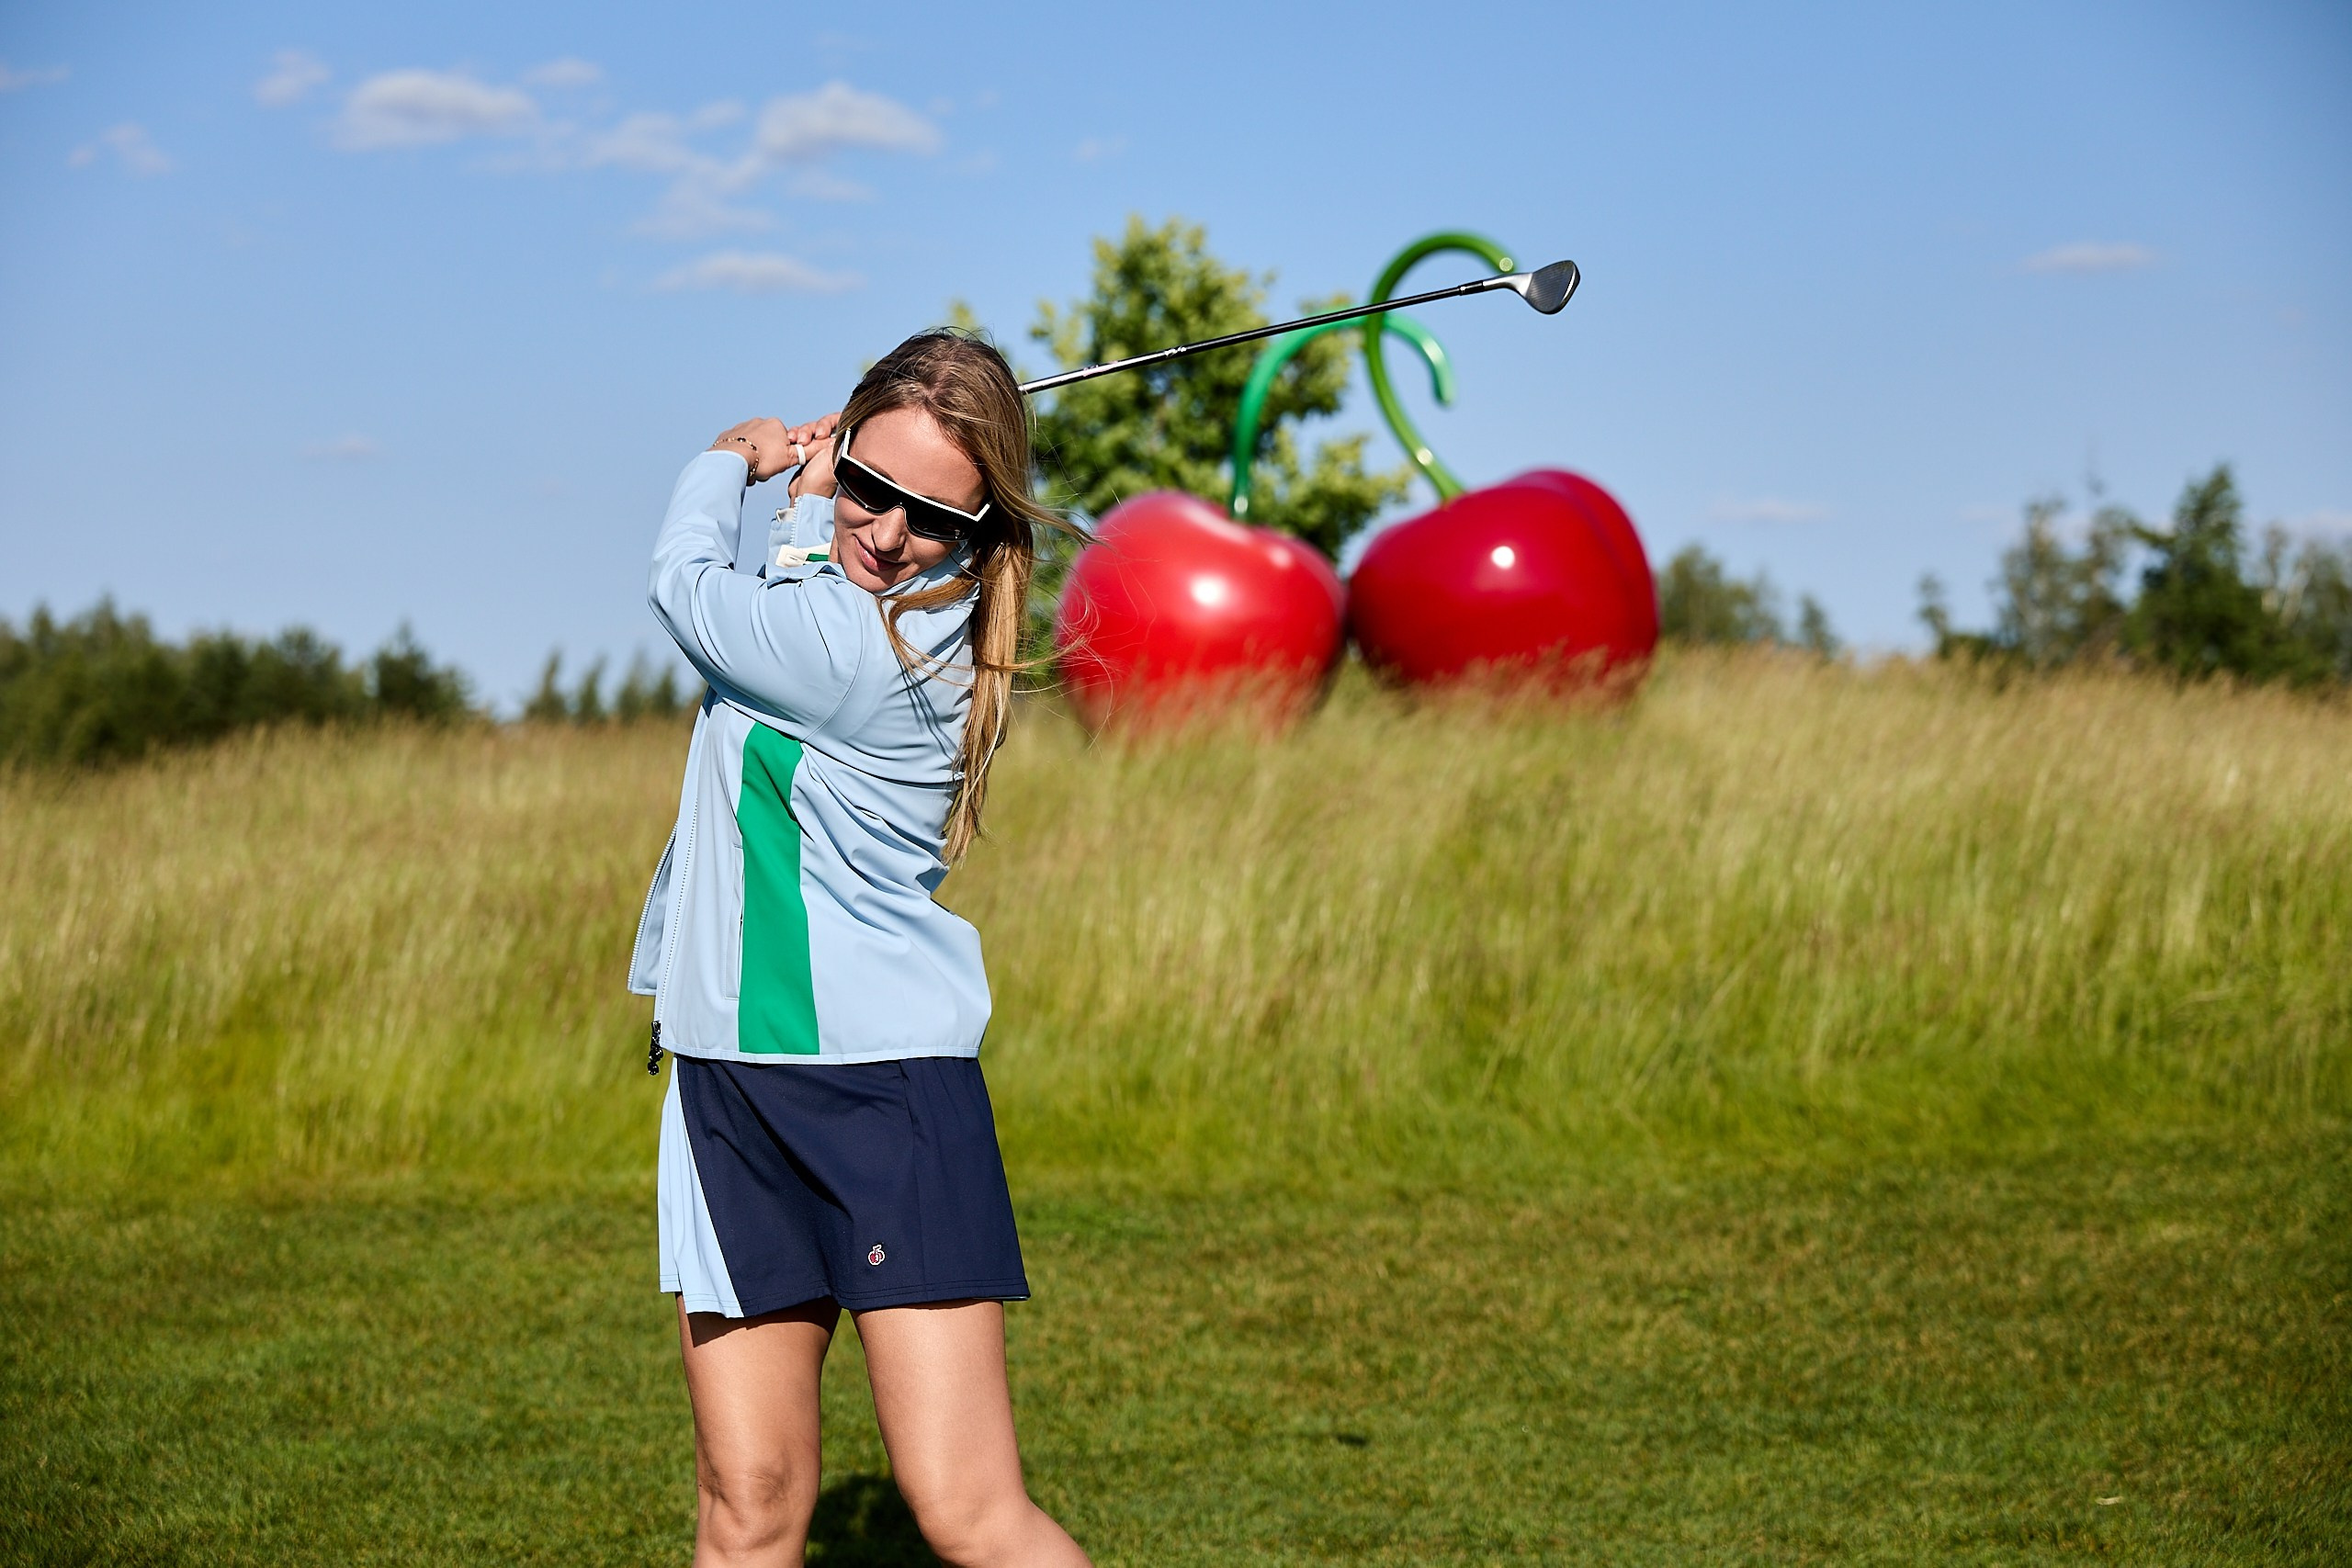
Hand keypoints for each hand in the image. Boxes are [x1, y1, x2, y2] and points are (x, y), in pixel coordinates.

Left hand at [708, 412, 838, 486]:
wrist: (733, 459)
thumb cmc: (762, 459)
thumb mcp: (790, 457)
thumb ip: (807, 452)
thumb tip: (826, 445)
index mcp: (775, 424)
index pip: (785, 440)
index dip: (783, 455)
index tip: (777, 464)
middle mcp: (758, 421)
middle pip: (768, 443)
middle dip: (767, 456)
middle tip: (763, 469)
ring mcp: (741, 428)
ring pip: (753, 446)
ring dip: (753, 458)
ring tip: (750, 469)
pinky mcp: (727, 436)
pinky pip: (736, 448)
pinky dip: (739, 456)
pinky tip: (739, 465)